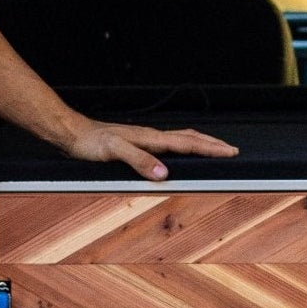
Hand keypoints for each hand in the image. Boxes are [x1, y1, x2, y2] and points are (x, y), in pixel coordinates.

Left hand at [57, 118, 238, 180]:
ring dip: (200, 143)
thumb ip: (138, 161)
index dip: (210, 148)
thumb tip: (164, 174)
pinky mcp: (139, 143)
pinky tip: (181, 152)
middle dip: (212, 144)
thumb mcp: (113, 152)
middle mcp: (151, 136)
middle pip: (190, 138)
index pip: (187, 143)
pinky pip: (169, 143)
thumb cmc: (91, 143)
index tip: (230, 152)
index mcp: (150, 138)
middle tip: (232, 150)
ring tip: (214, 148)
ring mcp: (146, 139)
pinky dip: (184, 146)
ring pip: (180, 138)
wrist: (74, 133)